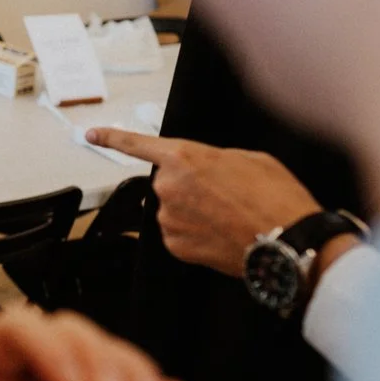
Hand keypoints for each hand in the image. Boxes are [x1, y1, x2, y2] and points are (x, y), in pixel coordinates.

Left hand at [84, 129, 320, 276]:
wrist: (287, 241)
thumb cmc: (274, 197)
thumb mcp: (249, 158)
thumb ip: (214, 158)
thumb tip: (206, 168)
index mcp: (184, 157)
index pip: (138, 145)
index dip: (112, 138)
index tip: (91, 134)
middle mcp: (168, 187)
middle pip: (167, 182)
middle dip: (189, 186)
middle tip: (224, 195)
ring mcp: (169, 218)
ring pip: (173, 210)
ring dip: (193, 211)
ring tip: (228, 215)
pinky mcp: (175, 246)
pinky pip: (178, 234)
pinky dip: (195, 234)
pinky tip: (221, 233)